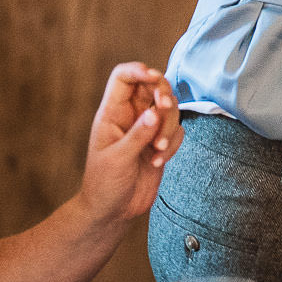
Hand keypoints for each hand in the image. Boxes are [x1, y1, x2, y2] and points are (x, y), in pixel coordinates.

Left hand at [77, 63, 179, 224]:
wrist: (112, 211)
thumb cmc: (104, 184)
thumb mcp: (117, 159)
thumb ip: (137, 135)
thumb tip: (154, 112)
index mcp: (112, 113)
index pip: (124, 78)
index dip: (138, 70)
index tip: (153, 76)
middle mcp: (131, 116)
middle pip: (153, 87)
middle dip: (163, 96)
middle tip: (164, 108)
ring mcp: (147, 130)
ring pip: (170, 110)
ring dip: (169, 127)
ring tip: (157, 150)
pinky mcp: (160, 144)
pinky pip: (177, 132)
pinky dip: (172, 144)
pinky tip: (158, 161)